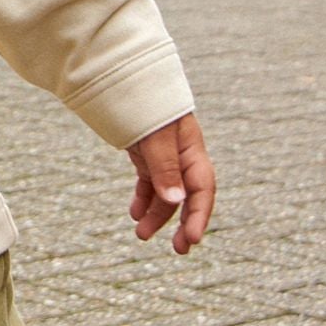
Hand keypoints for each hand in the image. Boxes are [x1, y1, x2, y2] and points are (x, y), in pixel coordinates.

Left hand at [127, 113, 214, 255]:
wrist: (124, 75)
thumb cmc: (143, 102)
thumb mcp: (154, 135)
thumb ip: (165, 166)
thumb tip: (175, 200)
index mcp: (190, 148)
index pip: (201, 188)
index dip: (198, 215)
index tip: (191, 239)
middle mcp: (182, 154)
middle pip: (189, 195)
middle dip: (185, 223)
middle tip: (180, 250)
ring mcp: (165, 155)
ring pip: (167, 193)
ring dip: (157, 215)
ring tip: (141, 235)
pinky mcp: (148, 155)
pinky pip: (150, 183)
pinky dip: (144, 199)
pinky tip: (134, 214)